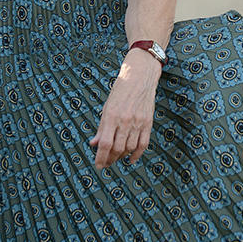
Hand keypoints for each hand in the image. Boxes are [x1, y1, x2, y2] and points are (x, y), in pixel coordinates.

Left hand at [90, 49, 160, 168]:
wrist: (140, 76)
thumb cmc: (121, 90)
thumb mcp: (107, 107)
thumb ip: (101, 127)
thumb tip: (94, 144)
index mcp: (112, 116)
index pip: (105, 143)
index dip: (100, 158)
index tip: (98, 165)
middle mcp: (125, 121)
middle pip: (117, 149)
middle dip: (110, 160)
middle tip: (106, 163)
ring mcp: (138, 122)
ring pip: (129, 148)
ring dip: (121, 157)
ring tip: (115, 159)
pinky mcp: (148, 123)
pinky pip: (143, 144)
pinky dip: (136, 154)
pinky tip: (130, 159)